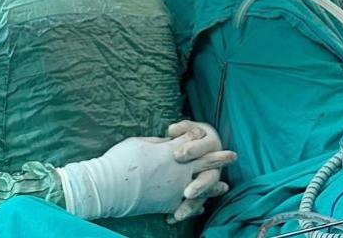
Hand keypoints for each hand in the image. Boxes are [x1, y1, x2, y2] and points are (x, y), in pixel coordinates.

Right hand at [58, 132, 233, 220]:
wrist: (109, 187)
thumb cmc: (120, 160)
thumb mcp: (140, 143)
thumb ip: (159, 144)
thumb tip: (168, 144)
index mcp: (172, 151)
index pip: (193, 142)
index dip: (200, 138)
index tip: (208, 135)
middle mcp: (179, 169)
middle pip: (205, 161)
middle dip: (220, 158)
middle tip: (233, 155)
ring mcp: (176, 187)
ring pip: (202, 185)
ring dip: (214, 185)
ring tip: (224, 185)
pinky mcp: (169, 204)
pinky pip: (186, 205)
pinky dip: (194, 206)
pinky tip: (201, 207)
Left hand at [165, 120, 236, 222]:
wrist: (199, 143)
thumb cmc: (191, 135)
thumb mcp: (188, 128)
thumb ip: (182, 129)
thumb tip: (172, 130)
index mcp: (212, 143)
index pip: (206, 147)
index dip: (193, 150)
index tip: (177, 155)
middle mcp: (215, 164)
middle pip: (211, 176)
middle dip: (200, 185)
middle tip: (187, 193)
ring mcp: (210, 179)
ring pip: (205, 195)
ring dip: (192, 205)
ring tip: (179, 214)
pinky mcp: (203, 191)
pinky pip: (197, 204)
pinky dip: (185, 211)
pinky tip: (173, 218)